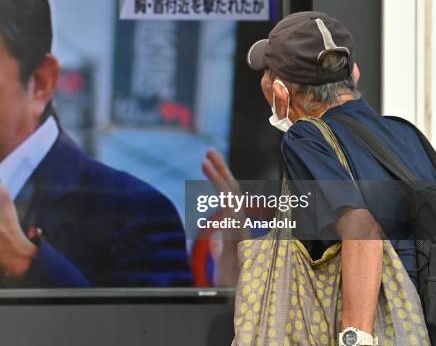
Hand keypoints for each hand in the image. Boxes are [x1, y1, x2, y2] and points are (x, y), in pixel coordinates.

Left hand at [201, 148, 246, 285]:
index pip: (229, 195)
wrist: (237, 296)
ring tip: (206, 158)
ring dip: (219, 175)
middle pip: (231, 189)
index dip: (220, 177)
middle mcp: (240, 222)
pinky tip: (214, 176)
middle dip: (221, 168)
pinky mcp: (238, 233)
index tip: (208, 162)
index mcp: (236, 224)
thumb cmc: (231, 279)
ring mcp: (240, 226)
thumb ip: (219, 245)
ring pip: (231, 195)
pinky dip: (222, 190)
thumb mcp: (223, 257)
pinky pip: (230, 207)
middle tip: (208, 150)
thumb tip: (215, 238)